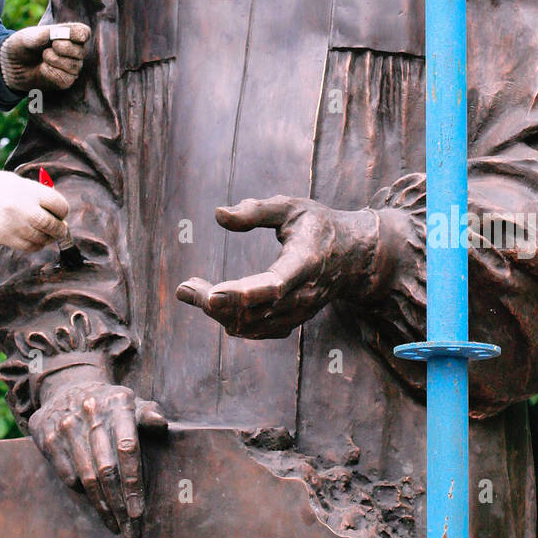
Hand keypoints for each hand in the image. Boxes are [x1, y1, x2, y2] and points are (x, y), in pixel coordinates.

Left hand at [0, 22, 90, 93]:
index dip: (76, 35)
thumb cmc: (23, 45)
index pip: (84, 32)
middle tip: (47, 48)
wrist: (11, 65)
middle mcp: (75, 50)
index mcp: (69, 34)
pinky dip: (51, 73)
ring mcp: (72, 67)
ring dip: (55, 61)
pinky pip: (66, 79)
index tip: (59, 36)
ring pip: (74, 66)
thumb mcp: (29, 36)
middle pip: (81, 51)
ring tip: (44, 57)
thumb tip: (56, 35)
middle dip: (62, 48)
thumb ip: (44, 34)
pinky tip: (43, 69)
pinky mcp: (65, 81)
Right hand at [0, 168, 68, 251]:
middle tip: (61, 230)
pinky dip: (35, 245)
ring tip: (47, 235)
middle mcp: (25, 209)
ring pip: (42, 239)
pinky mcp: (5, 238)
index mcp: (30, 191)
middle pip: (53, 225)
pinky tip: (35, 241)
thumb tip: (55, 211)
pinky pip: (28, 247)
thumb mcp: (18, 182)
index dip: (63, 211)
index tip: (61, 213)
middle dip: (60, 229)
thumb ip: (37, 195)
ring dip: (48, 239)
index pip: (59, 205)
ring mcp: (15, 225)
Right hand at [30, 363, 167, 537]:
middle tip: (130, 529)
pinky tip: (93, 504)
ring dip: (101, 505)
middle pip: (107, 468)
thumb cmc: (109, 404)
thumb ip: (148, 414)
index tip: (139, 512)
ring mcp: (67, 424)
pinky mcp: (47, 435)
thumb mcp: (131, 403)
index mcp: (118, 403)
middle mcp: (91, 411)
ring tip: (114, 525)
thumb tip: (161, 424)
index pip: (128, 447)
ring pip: (86, 476)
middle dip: (119, 504)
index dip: (134, 482)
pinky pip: (66, 474)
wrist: (67, 386)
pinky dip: (81, 492)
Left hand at [175, 195, 376, 338]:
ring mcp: (298, 312)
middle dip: (213, 302)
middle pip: (253, 310)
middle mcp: (302, 295)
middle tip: (184, 288)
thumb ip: (254, 211)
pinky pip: (257, 330)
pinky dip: (231, 320)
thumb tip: (218, 215)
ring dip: (217, 312)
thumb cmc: (319, 225)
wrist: (354, 257)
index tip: (210, 294)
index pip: (273, 285)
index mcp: (304, 263)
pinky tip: (213, 302)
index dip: (242, 293)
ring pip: (251, 325)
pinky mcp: (292, 321)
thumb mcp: (290, 207)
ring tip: (191, 289)